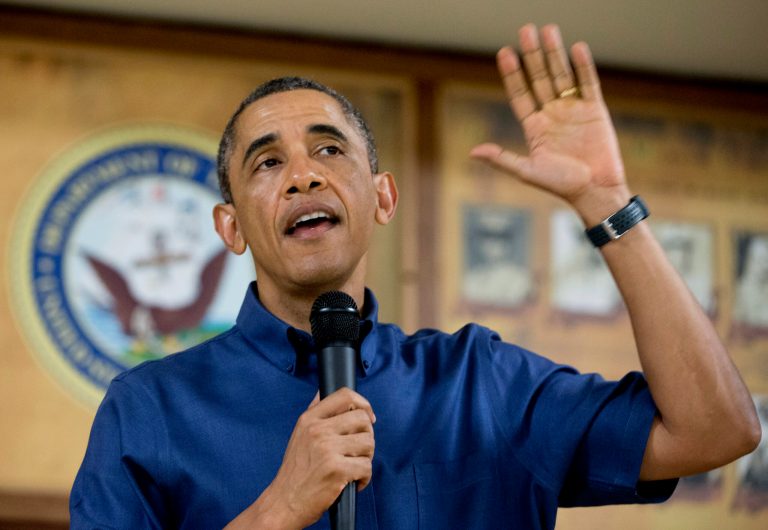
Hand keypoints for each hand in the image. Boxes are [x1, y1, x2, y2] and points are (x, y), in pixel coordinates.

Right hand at [244, 388, 375, 528]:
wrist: (284, 502)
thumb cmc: (295, 471)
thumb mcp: (299, 434)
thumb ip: (314, 412)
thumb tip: (323, 392)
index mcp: (309, 419)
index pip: (345, 395)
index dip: (364, 404)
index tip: (368, 417)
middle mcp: (318, 431)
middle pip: (363, 419)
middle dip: (367, 436)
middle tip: (359, 450)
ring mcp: (327, 449)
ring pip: (368, 443)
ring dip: (366, 458)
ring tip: (354, 466)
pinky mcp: (337, 470)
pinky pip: (366, 467)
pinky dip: (364, 478)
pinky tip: (354, 482)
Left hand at [470, 23, 629, 219]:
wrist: (595, 191)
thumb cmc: (561, 185)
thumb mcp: (527, 172)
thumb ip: (502, 159)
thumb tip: (473, 152)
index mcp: (535, 127)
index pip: (520, 94)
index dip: (513, 74)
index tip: (504, 52)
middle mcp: (552, 114)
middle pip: (540, 78)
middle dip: (533, 55)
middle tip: (526, 30)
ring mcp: (573, 110)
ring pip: (562, 75)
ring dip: (555, 53)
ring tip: (548, 30)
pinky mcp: (595, 110)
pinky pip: (588, 83)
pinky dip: (583, 67)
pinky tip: (576, 48)